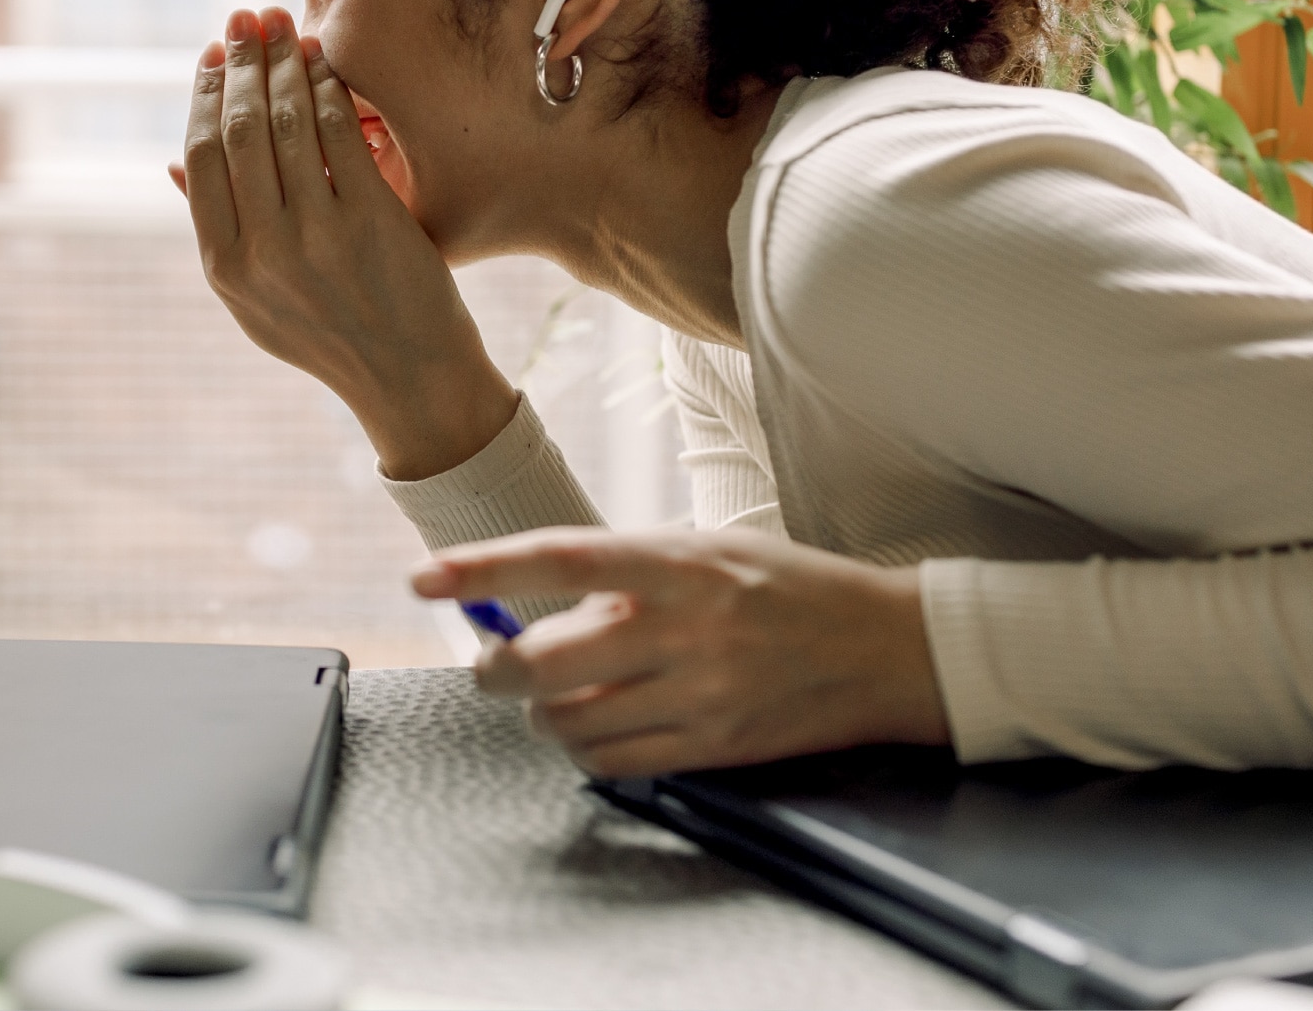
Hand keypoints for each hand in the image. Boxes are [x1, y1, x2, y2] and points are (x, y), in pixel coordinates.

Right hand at [174, 7, 516, 478]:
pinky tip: (327, 64)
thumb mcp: (255, 300)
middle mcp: (262, 251)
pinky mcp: (369, 221)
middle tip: (245, 20)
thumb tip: (173, 164)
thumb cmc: (330, 331)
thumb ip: (219, 232)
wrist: (410, 377)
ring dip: (283, 63)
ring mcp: (316, 236)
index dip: (203, 97)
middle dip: (240, 63)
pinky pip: (339, 133)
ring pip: (286, 122)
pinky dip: (329, 89)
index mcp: (225, 267)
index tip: (211, 56)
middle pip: (237, 130)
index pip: (201, 157)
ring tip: (285, 28)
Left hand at [414, 527, 950, 774]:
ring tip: (552, 693)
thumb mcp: (707, 549)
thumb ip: (626, 570)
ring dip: (539, 711)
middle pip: (545, 662)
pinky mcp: (713, 747)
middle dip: (494, 668)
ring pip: (569, 719)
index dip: (483, 569)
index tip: (424, 578)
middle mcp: (686, 628)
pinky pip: (612, 762)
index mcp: (680, 563)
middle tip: (488, 661)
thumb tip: (531, 598)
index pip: (559, 558)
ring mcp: (700, 694)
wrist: (888, 649)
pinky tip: (592, 724)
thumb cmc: (788, 588)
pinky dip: (583, 747)